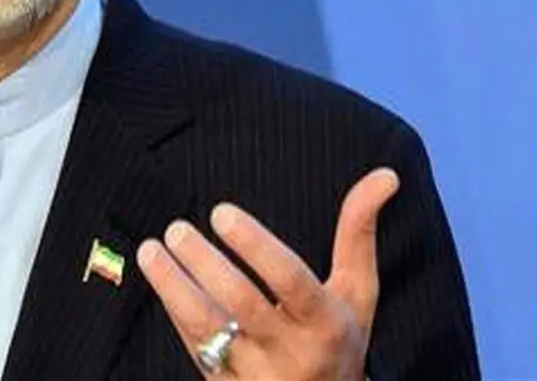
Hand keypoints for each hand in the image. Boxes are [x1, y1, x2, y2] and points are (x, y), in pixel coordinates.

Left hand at [135, 168, 399, 379]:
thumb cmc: (339, 337)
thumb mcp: (357, 292)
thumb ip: (359, 232)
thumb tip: (385, 175)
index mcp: (327, 323)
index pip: (290, 280)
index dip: (256, 245)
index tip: (220, 211)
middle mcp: (293, 352)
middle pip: (242, 303)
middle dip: (205, 263)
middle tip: (176, 228)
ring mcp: (257, 375)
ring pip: (208, 329)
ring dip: (174, 287)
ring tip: (151, 249)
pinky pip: (194, 347)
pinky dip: (173, 311)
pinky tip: (158, 278)